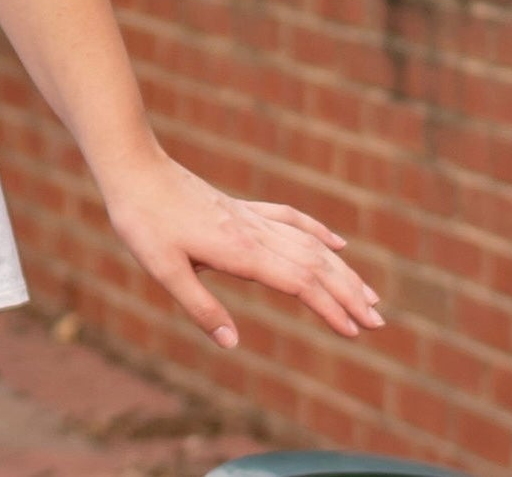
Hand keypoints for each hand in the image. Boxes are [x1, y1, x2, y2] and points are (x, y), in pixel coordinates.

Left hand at [99, 145, 384, 348]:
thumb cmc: (142, 220)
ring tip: (370, 295)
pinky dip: (316, 231)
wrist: (133, 168)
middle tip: (379, 323)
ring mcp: (248, 217)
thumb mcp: (163, 269)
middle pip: (314, 263)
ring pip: (308, 243)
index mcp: (239, 251)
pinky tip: (337, 242)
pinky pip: (288, 218)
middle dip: (348, 293)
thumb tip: (232, 344)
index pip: (298, 282)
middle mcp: (252, 232)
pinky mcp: (238, 208)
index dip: (330, 307)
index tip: (356, 332)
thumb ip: (199, 306)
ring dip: (341, 269)